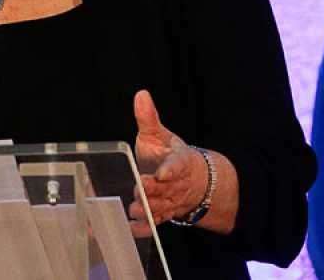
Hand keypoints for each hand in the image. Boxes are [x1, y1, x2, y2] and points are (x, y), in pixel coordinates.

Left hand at [127, 90, 208, 228]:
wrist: (192, 181)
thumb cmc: (169, 155)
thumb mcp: (160, 135)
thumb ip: (149, 118)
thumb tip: (141, 95)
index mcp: (179, 162)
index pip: (177, 165)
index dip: (170, 170)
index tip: (162, 173)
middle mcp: (176, 184)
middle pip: (167, 188)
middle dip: (154, 190)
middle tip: (141, 188)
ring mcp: (170, 202)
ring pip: (161, 207)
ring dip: (149, 209)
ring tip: (135, 208)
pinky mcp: (161, 215)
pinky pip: (154, 224)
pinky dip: (143, 228)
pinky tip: (131, 227)